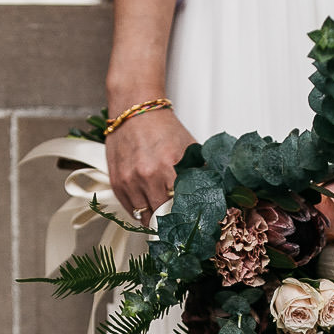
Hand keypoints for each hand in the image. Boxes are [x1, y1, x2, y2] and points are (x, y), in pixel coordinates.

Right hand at [106, 106, 196, 223]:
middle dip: (172, 220)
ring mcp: (130, 180)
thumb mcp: (189, 148)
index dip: (187, 217)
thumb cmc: (163, 128)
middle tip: (179, 222)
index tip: (192, 222)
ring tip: (163, 216)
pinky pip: (130, 210)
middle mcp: (147, 175)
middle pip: (163, 216)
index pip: (181, 206)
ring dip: (155, 220)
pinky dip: (140, 213)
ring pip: (145, 217)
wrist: (135, 111)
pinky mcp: (117, 182)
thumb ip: (201, 172)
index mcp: (169, 166)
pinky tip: (149, 207)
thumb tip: (216, 194)